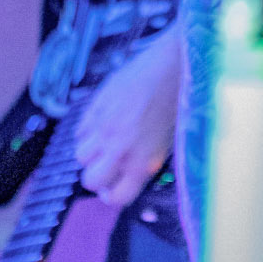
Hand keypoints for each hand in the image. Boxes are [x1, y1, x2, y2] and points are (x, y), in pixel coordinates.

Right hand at [75, 28, 180, 205]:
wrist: (178, 63)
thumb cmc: (183, 102)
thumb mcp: (171, 142)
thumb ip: (149, 161)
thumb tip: (130, 175)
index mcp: (144, 162)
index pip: (116, 198)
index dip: (114, 195)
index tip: (116, 188)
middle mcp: (120, 148)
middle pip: (90, 181)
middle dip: (99, 178)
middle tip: (110, 166)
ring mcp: (105, 126)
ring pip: (80, 156)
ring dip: (92, 153)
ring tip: (107, 142)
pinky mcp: (97, 105)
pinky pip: (80, 130)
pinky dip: (88, 131)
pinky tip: (104, 123)